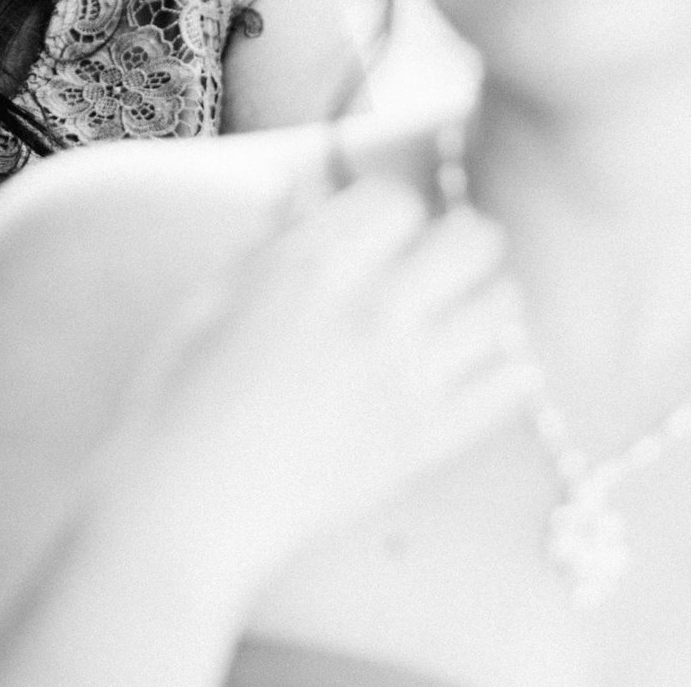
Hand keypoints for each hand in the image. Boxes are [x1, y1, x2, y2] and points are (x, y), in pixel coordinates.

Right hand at [96, 175, 526, 556]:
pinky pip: (505, 389)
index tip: (381, 228)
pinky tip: (489, 366)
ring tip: (466, 309)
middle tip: (447, 253)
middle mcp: (370, 314)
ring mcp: (406, 379)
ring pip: (498, 308)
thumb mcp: (211, 299)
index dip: (390, 207)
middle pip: (468, 240)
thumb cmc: (183, 395)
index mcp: (310, 271)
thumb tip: (301, 189)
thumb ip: (268, 244)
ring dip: (486, 298)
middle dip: (460, 237)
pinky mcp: (425, 440)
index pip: (396, 200)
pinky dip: (507, 370)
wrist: (195, 501)